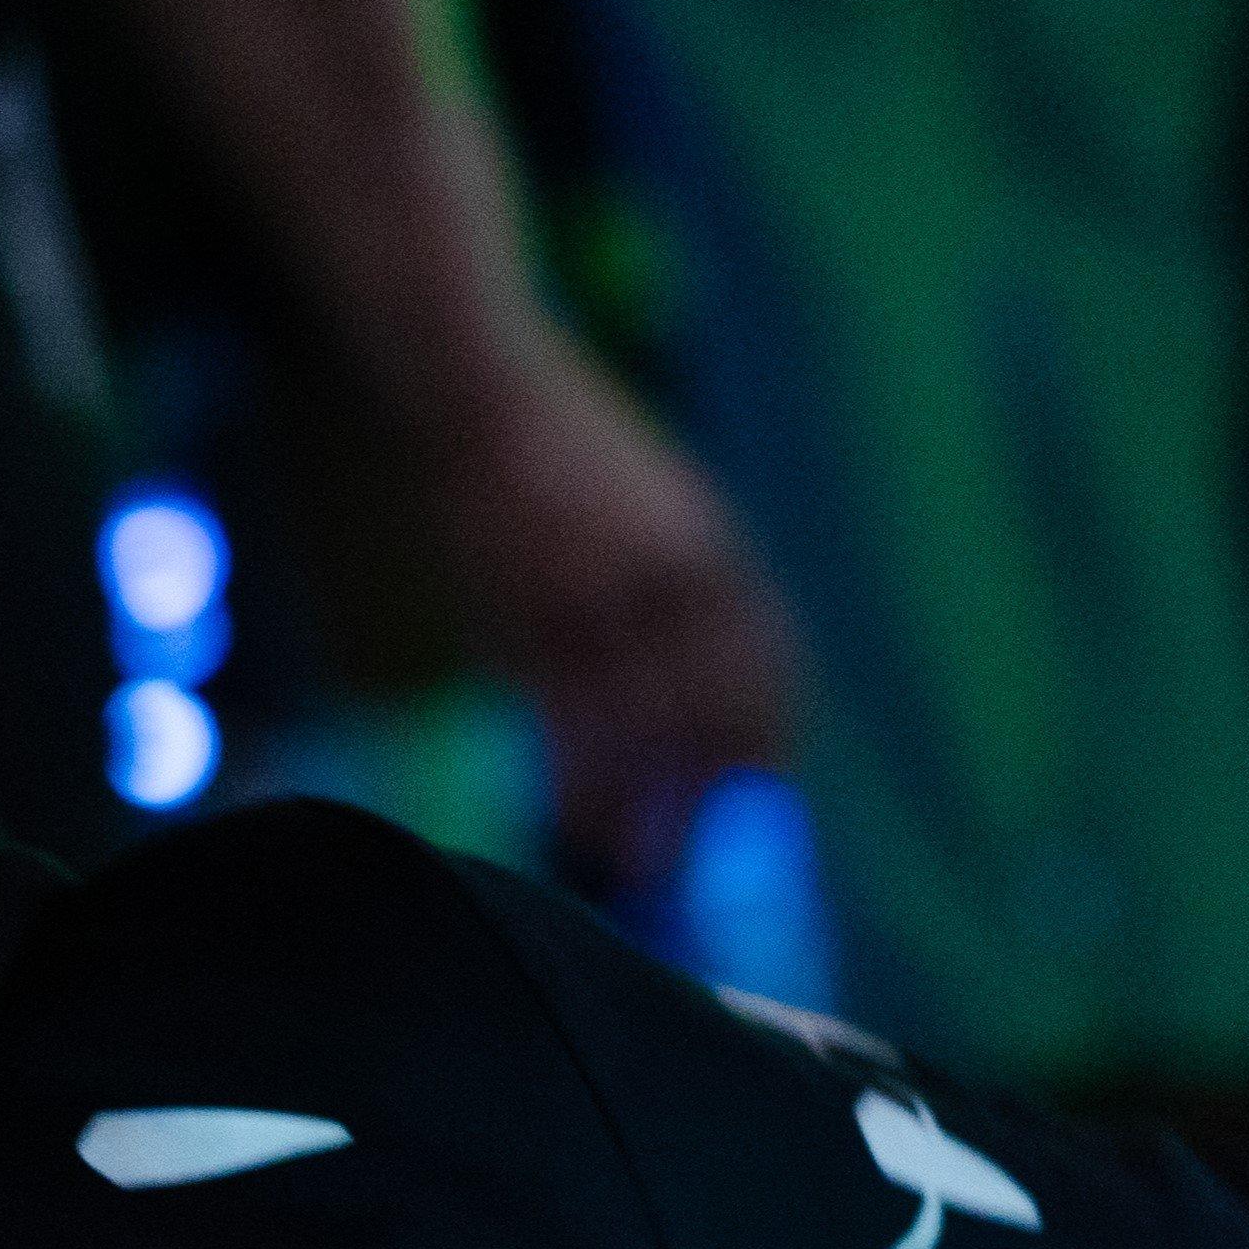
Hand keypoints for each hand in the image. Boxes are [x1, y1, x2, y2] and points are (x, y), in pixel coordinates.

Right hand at [422, 337, 800, 880]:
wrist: (480, 381)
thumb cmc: (555, 444)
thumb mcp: (648, 494)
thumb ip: (678, 570)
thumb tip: (693, 653)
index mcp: (708, 543)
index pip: (766, 661)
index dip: (768, 737)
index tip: (762, 793)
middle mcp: (672, 573)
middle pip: (718, 709)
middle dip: (714, 794)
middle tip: (701, 860)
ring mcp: (605, 592)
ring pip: (649, 730)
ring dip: (649, 808)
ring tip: (641, 867)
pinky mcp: (534, 608)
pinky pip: (573, 722)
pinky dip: (583, 785)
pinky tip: (578, 823)